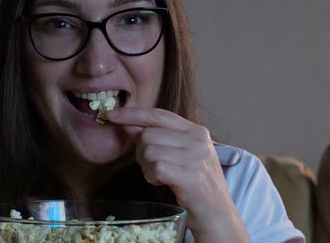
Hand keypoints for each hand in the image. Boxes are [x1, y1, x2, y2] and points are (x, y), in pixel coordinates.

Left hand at [105, 107, 248, 241]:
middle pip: (148, 134)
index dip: (133, 113)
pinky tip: (162, 183)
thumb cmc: (196, 185)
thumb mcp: (180, 156)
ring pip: (149, 151)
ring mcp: (196, 158)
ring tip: (161, 177)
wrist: (218, 215)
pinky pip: (155, 168)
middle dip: (141, 152)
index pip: (159, 114)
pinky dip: (152, 177)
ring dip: (147, 167)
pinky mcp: (190, 176)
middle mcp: (198, 140)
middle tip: (153, 167)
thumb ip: (157, 138)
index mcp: (196, 131)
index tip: (111, 114)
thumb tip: (128, 124)